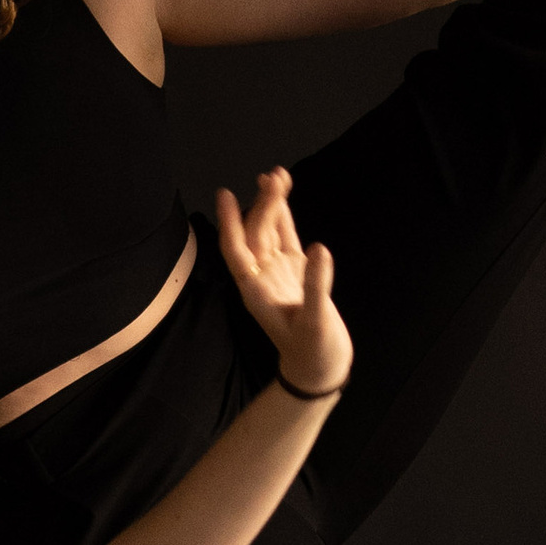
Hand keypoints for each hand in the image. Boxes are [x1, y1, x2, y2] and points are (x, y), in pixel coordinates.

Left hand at [215, 170, 351, 400]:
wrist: (320, 369)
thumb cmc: (314, 351)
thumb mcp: (316, 322)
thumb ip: (316, 286)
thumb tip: (320, 248)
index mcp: (256, 290)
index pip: (236, 250)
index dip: (229, 223)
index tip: (224, 195)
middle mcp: (262, 277)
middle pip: (256, 234)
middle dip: (261, 204)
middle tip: (273, 175)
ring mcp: (278, 273)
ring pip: (270, 232)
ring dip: (271, 205)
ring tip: (276, 175)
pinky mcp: (297, 272)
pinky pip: (287, 239)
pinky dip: (285, 219)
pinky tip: (283, 197)